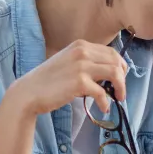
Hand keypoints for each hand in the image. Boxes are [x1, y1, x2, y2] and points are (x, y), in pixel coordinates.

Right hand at [8, 40, 127, 116]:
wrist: (29, 92)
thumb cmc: (49, 80)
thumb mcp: (69, 62)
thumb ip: (87, 62)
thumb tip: (108, 74)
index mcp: (81, 45)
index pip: (111, 52)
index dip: (120, 66)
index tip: (120, 79)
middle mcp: (82, 52)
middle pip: (116, 62)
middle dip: (123, 77)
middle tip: (120, 91)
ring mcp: (81, 66)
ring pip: (115, 74)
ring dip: (120, 88)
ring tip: (118, 98)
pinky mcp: (79, 82)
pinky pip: (102, 93)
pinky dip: (106, 102)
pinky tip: (104, 108)